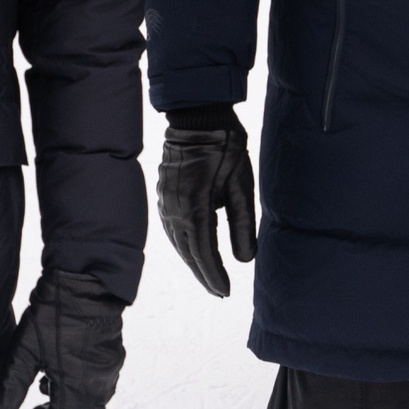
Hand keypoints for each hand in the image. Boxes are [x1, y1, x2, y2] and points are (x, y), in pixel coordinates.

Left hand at [0, 270, 125, 408]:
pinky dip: (84, 391)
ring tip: (48, 391)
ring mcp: (110, 369)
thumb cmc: (55, 314)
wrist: (87, 281)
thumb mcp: (24, 351)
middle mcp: (99, 383)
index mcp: (77, 386)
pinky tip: (64, 374)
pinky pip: (102, 385)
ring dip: (73, 407)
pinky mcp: (114, 355)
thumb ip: (12, 388)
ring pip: (95, 404)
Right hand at [157, 109, 257, 297]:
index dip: (214, 276)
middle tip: (220, 292)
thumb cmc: (225, 148)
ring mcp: (165, 203)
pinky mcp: (164, 195)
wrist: (197, 116)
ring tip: (209, 276)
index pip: (203, 254)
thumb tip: (245, 260)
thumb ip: (243, 224)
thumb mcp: (241, 185)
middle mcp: (174, 211)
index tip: (226, 292)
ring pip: (178, 243)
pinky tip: (193, 249)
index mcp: (194, 209)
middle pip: (188, 253)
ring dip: (193, 261)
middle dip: (204, 274)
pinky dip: (184, 245)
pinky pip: (172, 229)